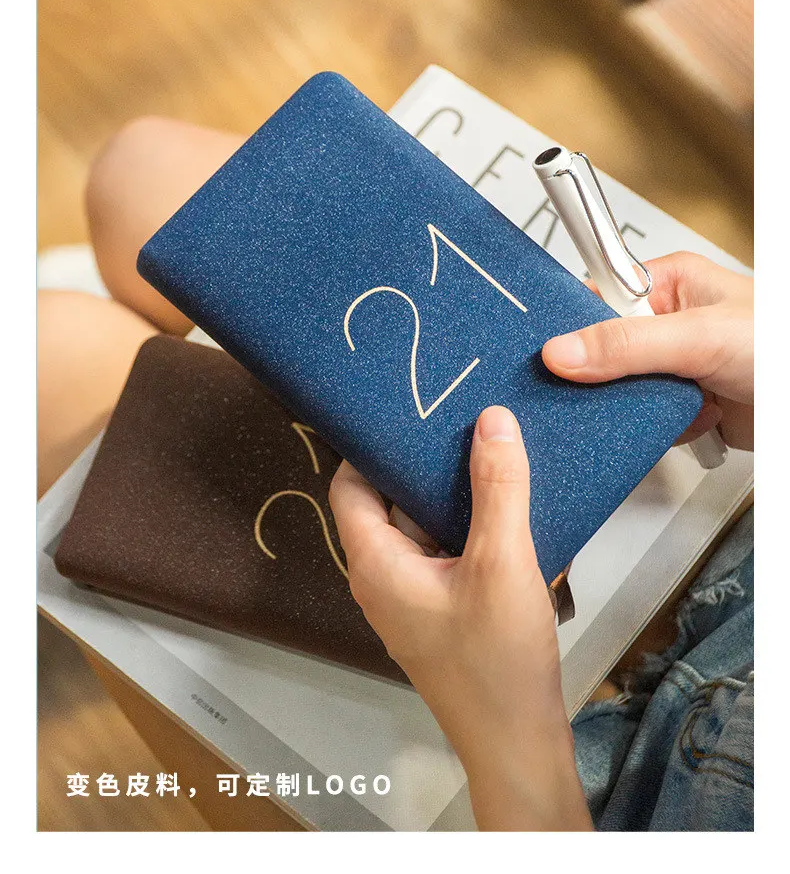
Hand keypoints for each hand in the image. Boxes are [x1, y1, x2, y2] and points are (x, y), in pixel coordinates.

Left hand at [329, 406, 591, 830]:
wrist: (519, 743)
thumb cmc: (497, 665)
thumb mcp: (502, 562)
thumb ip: (497, 488)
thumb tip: (491, 419)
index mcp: (374, 564)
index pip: (348, 483)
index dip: (371, 443)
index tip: (408, 407)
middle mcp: (383, 578)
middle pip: (389, 498)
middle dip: (422, 462)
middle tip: (458, 416)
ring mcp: (413, 596)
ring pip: (422, 523)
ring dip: (453, 494)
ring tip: (489, 447)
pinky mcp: (443, 609)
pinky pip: (446, 550)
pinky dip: (470, 526)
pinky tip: (509, 504)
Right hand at [543, 252, 752, 450]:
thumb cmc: (782, 347)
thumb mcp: (700, 337)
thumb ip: (628, 344)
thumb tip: (563, 351)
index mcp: (669, 283)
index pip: (598, 296)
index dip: (574, 323)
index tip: (550, 351)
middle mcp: (671, 322)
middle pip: (604, 349)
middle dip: (607, 376)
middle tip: (603, 386)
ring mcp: (679, 367)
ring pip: (623, 390)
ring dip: (637, 407)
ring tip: (662, 404)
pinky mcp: (689, 406)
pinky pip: (648, 420)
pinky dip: (659, 430)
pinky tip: (684, 423)